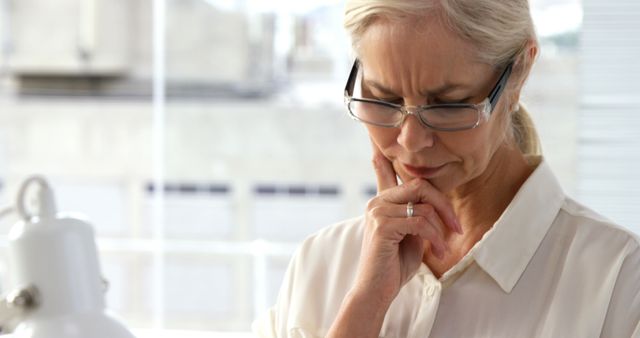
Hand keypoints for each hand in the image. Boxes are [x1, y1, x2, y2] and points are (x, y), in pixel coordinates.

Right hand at [353, 139, 462, 304]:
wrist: (377, 290)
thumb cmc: (394, 265)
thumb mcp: (410, 236)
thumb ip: (416, 216)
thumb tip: (431, 205)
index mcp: (381, 202)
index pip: (386, 172)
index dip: (384, 158)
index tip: (379, 144)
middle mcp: (377, 202)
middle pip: (420, 185)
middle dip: (444, 206)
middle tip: (456, 228)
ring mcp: (378, 211)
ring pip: (423, 205)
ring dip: (440, 229)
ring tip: (442, 248)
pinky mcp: (382, 225)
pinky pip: (420, 222)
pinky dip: (435, 238)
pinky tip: (437, 252)